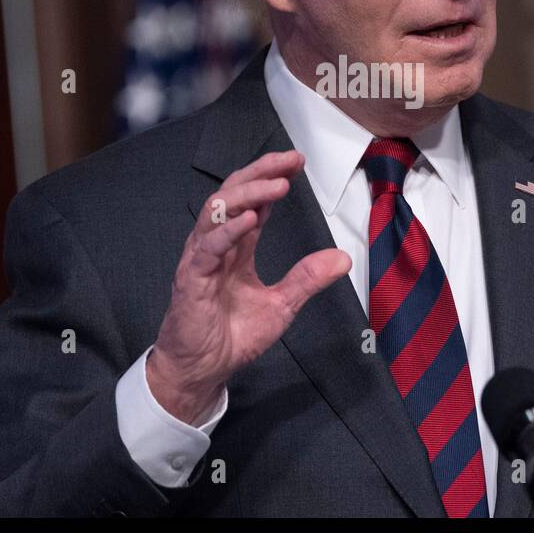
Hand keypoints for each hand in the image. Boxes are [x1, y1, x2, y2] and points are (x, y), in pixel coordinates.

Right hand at [147, 150, 351, 423]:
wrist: (203, 371)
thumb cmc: (231, 336)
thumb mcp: (281, 306)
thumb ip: (307, 279)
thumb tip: (342, 258)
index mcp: (236, 248)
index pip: (253, 201)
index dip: (273, 178)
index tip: (298, 163)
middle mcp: (216, 246)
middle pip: (233, 195)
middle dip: (261, 173)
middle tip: (290, 161)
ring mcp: (201, 259)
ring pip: (217, 212)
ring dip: (247, 194)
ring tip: (276, 184)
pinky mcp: (191, 280)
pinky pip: (207, 248)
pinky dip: (228, 230)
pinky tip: (250, 218)